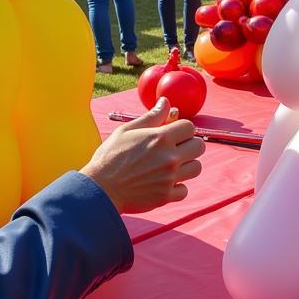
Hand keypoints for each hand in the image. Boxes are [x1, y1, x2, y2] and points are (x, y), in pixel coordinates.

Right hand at [80, 97, 203, 213]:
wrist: (100, 189)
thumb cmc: (110, 156)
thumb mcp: (127, 130)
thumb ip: (151, 117)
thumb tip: (167, 102)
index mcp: (160, 138)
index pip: (189, 127)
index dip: (181, 128)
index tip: (171, 133)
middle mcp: (169, 158)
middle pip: (199, 146)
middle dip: (189, 144)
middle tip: (174, 148)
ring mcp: (169, 178)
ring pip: (196, 168)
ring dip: (186, 165)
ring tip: (170, 166)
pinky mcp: (166, 196)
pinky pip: (184, 190)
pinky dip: (177, 187)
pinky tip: (163, 182)